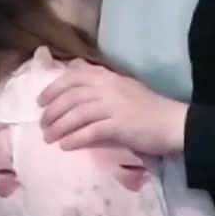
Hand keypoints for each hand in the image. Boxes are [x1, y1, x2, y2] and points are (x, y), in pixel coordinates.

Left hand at [37, 60, 187, 154]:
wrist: (173, 123)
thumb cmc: (149, 108)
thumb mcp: (123, 87)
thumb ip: (100, 81)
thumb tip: (74, 69)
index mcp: (108, 77)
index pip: (73, 77)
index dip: (53, 89)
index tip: (40, 102)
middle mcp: (108, 88)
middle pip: (70, 97)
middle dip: (52, 112)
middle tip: (42, 125)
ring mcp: (113, 106)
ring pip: (76, 114)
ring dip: (58, 127)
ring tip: (49, 138)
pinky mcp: (119, 125)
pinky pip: (89, 132)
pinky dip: (74, 139)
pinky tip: (65, 146)